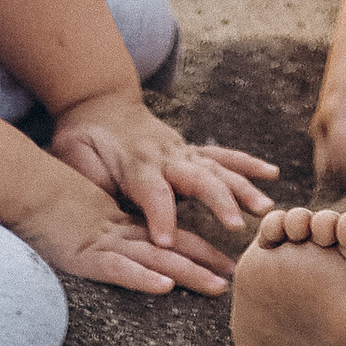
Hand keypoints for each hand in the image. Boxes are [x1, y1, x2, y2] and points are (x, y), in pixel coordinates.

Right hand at [15, 162, 239, 297]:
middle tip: (235, 277)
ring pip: (155, 260)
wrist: (23, 188)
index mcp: (123, 226)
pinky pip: (118, 269)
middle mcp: (122, 234)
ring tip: (216, 285)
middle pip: (173, 249)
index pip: (169, 238)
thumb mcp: (85, 218)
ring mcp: (105, 244)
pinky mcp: (85, 256)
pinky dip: (141, 278)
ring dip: (188, 273)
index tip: (226, 263)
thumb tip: (125, 245)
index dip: (199, 250)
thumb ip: (106, 231)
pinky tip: (163, 287)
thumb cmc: (49, 203)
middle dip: (207, 262)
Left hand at [50, 87, 276, 248]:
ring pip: (218, 168)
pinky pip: (224, 156)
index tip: (166, 242)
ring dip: (243, 187)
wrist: (98, 104)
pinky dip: (248, 164)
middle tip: (236, 227)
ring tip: (265, 209)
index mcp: (136, 163)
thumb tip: (96, 207)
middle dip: (218, 201)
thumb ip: (89, 181)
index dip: (161, 216)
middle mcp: (165, 156)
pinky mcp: (191, 151)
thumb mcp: (73, 159)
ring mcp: (182, 151)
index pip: (152, 192)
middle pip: (197, 178)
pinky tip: (272, 175)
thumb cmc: (82, 139)